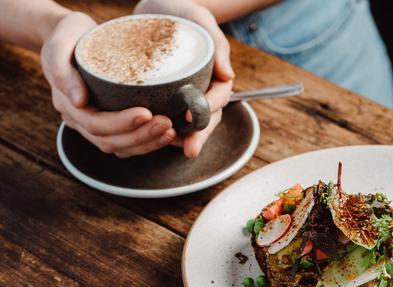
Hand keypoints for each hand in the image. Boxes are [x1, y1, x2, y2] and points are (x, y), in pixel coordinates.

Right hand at [41, 12, 174, 157]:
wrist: (72, 37)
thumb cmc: (68, 37)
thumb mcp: (59, 45)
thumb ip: (63, 71)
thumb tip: (79, 101)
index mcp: (67, 104)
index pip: (94, 123)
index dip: (121, 122)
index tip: (146, 113)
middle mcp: (80, 120)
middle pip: (110, 140)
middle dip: (141, 135)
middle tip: (167, 123)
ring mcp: (94, 125)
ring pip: (120, 147)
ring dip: (148, 143)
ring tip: (171, 131)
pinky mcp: (110, 125)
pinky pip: (127, 144)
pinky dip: (148, 143)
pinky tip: (167, 135)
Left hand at [135, 0, 234, 157]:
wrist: (159, 9)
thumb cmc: (183, 12)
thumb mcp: (199, 19)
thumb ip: (217, 43)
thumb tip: (228, 74)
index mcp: (215, 77)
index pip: (218, 99)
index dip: (209, 112)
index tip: (195, 121)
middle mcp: (202, 90)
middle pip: (206, 118)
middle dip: (199, 136)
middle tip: (189, 150)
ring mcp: (184, 96)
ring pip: (187, 124)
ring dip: (180, 139)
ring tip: (167, 149)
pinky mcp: (165, 97)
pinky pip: (167, 117)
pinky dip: (160, 130)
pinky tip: (148, 138)